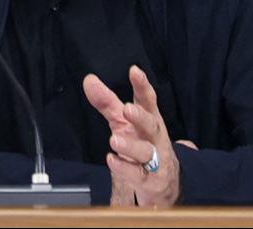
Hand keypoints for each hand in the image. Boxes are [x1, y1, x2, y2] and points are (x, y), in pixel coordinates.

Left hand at [83, 66, 185, 207]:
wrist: (163, 181)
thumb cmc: (142, 142)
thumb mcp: (124, 121)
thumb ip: (107, 102)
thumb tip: (89, 80)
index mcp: (150, 119)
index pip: (148, 101)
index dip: (142, 86)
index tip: (134, 71)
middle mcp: (154, 138)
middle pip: (151, 125)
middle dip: (141, 117)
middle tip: (128, 109)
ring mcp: (155, 160)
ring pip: (146, 152)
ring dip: (131, 146)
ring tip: (115, 141)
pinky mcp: (150, 181)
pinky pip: (138, 175)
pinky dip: (126, 169)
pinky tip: (113, 160)